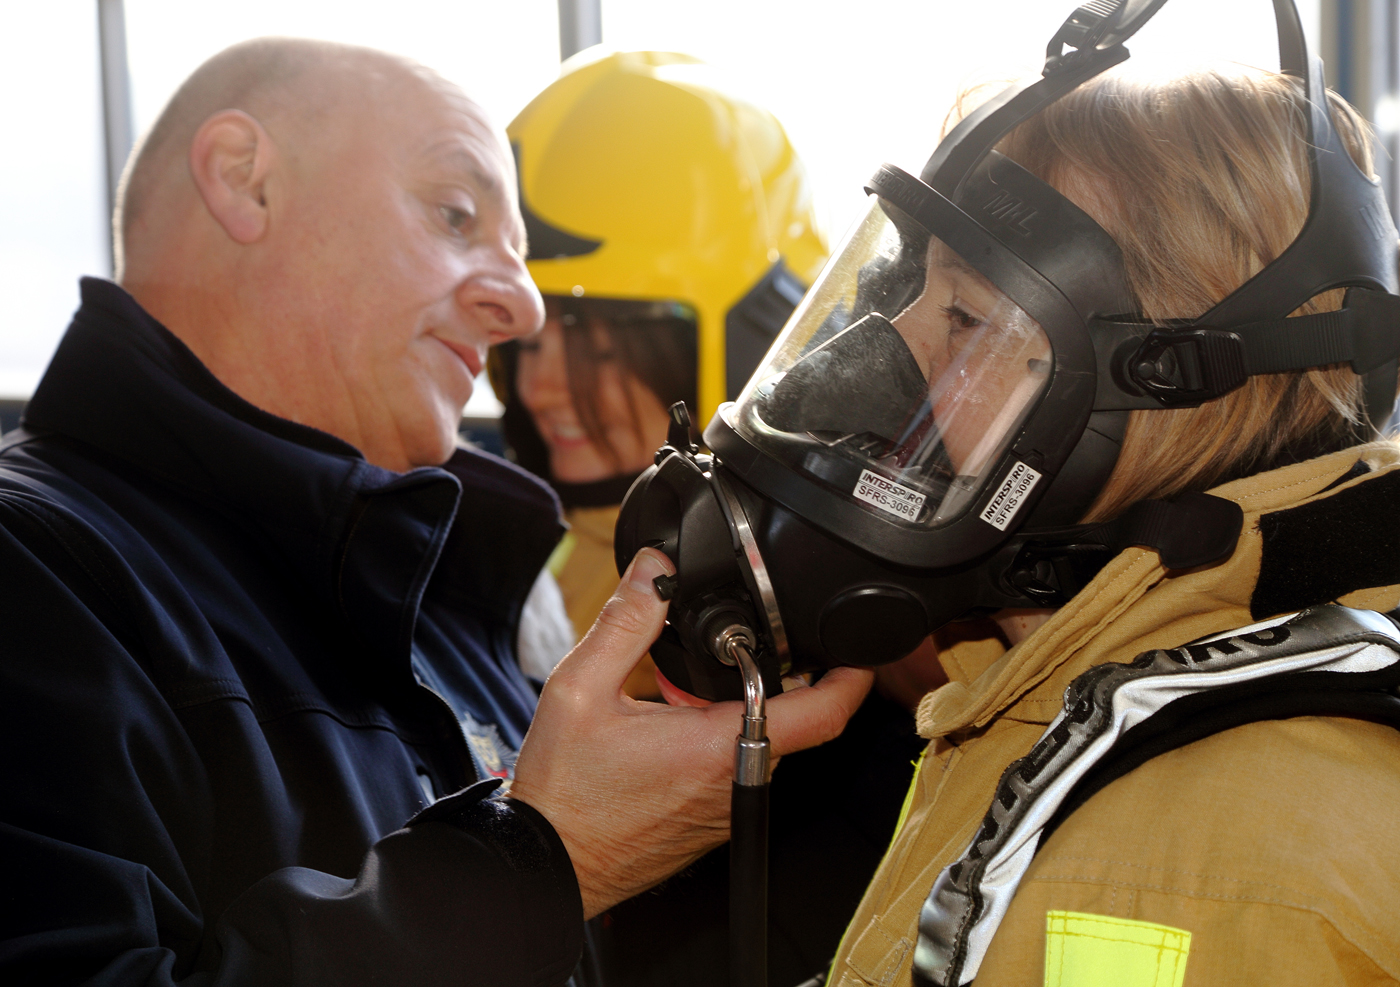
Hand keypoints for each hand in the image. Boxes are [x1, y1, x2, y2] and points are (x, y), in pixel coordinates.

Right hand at [509, 548, 872, 917]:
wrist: (548, 866)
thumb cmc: (563, 793)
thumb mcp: (580, 690)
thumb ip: (625, 622)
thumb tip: (655, 568)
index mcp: (719, 748)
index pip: (822, 711)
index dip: (853, 674)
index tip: (860, 645)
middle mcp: (738, 784)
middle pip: (799, 721)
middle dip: (789, 675)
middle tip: (761, 640)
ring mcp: (729, 809)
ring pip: (769, 744)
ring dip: (753, 706)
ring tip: (708, 678)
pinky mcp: (714, 823)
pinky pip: (743, 768)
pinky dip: (729, 736)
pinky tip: (681, 720)